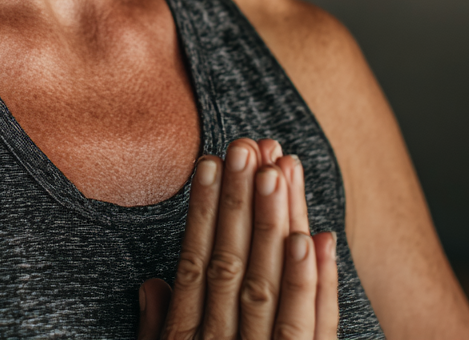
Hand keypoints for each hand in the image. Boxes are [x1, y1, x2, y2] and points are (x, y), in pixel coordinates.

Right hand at [137, 138, 338, 338]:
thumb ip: (160, 328)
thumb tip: (152, 284)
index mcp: (188, 339)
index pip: (193, 263)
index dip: (202, 211)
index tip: (209, 162)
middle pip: (231, 263)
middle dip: (239, 202)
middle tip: (246, 147)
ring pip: (270, 285)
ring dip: (276, 225)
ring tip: (279, 172)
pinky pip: (311, 329)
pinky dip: (315, 284)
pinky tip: (317, 239)